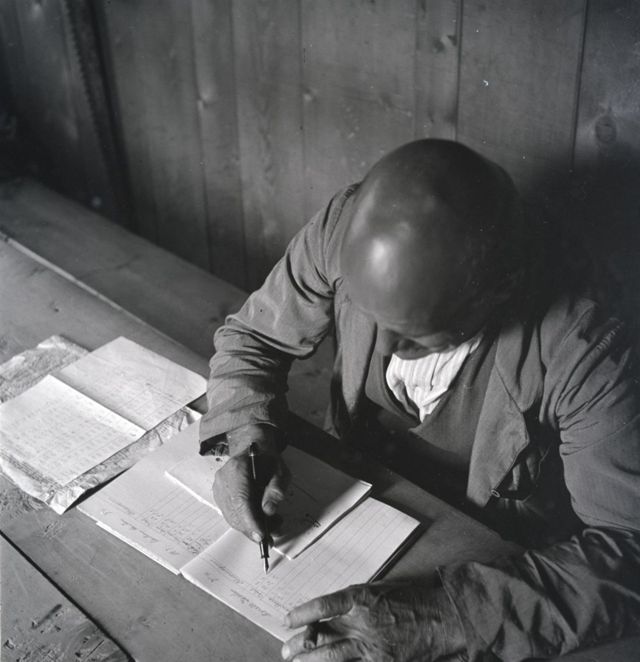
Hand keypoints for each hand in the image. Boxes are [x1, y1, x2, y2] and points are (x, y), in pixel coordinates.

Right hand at [212, 424, 289, 541]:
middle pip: (235, 512)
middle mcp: (223, 478)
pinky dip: (245, 521)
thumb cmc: (267, 458)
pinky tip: (260, 521)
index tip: (261, 536)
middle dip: (253, 528)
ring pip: (232, 517)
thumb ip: (276, 488)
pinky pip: (230, 514)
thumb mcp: (280, 470)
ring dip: (250, 527)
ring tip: (271, 526)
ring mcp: (219, 487)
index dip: (250, 521)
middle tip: (272, 536)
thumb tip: (269, 510)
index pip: (241, 500)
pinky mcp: (220, 495)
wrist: (252, 447)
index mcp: (237, 468)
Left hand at [281, 582, 465, 661]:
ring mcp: (372, 647)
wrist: (441, 617)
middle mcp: (362, 623)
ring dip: (311, 660)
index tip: (287, 619)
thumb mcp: (379, 589)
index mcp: (360, 598)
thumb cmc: (411, 598)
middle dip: (300, 643)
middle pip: (321, 635)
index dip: (301, 614)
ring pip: (333, 656)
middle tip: (286, 649)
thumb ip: (354, 601)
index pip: (322, 606)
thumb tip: (330, 612)